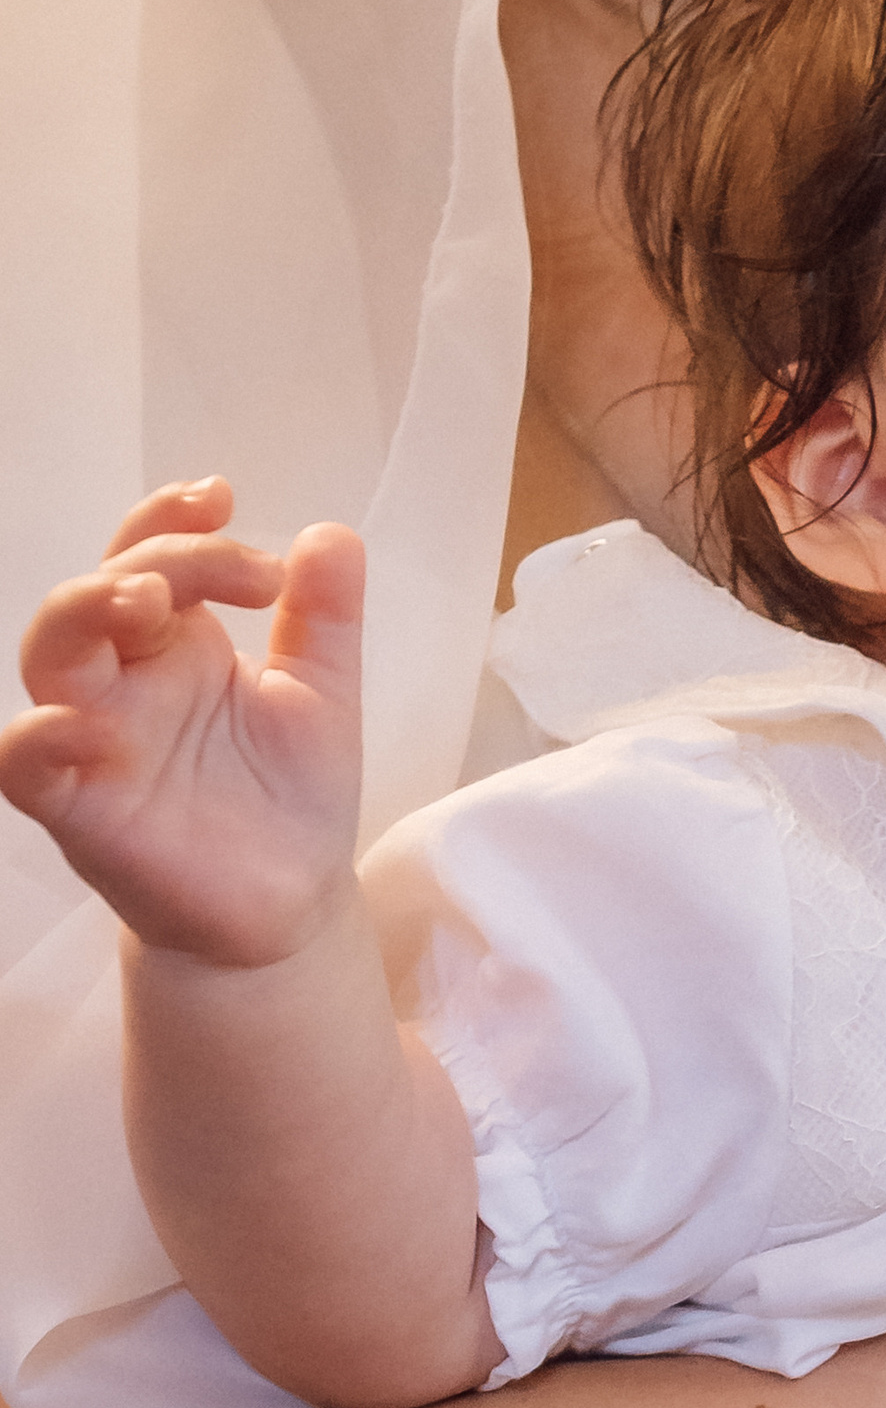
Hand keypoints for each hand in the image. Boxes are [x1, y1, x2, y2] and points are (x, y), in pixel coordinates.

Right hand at [0, 476, 363, 962]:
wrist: (290, 909)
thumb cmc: (291, 801)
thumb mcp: (322, 698)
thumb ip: (324, 619)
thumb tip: (333, 533)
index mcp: (176, 646)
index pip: (149, 557)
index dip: (172, 520)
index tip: (224, 499)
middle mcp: (125, 682)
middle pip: (97, 593)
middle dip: (152, 562)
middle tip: (231, 569)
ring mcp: (94, 740)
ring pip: (48, 658)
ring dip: (83, 616)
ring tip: (149, 605)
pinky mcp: (80, 809)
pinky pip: (25, 765)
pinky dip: (36, 739)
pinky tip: (75, 724)